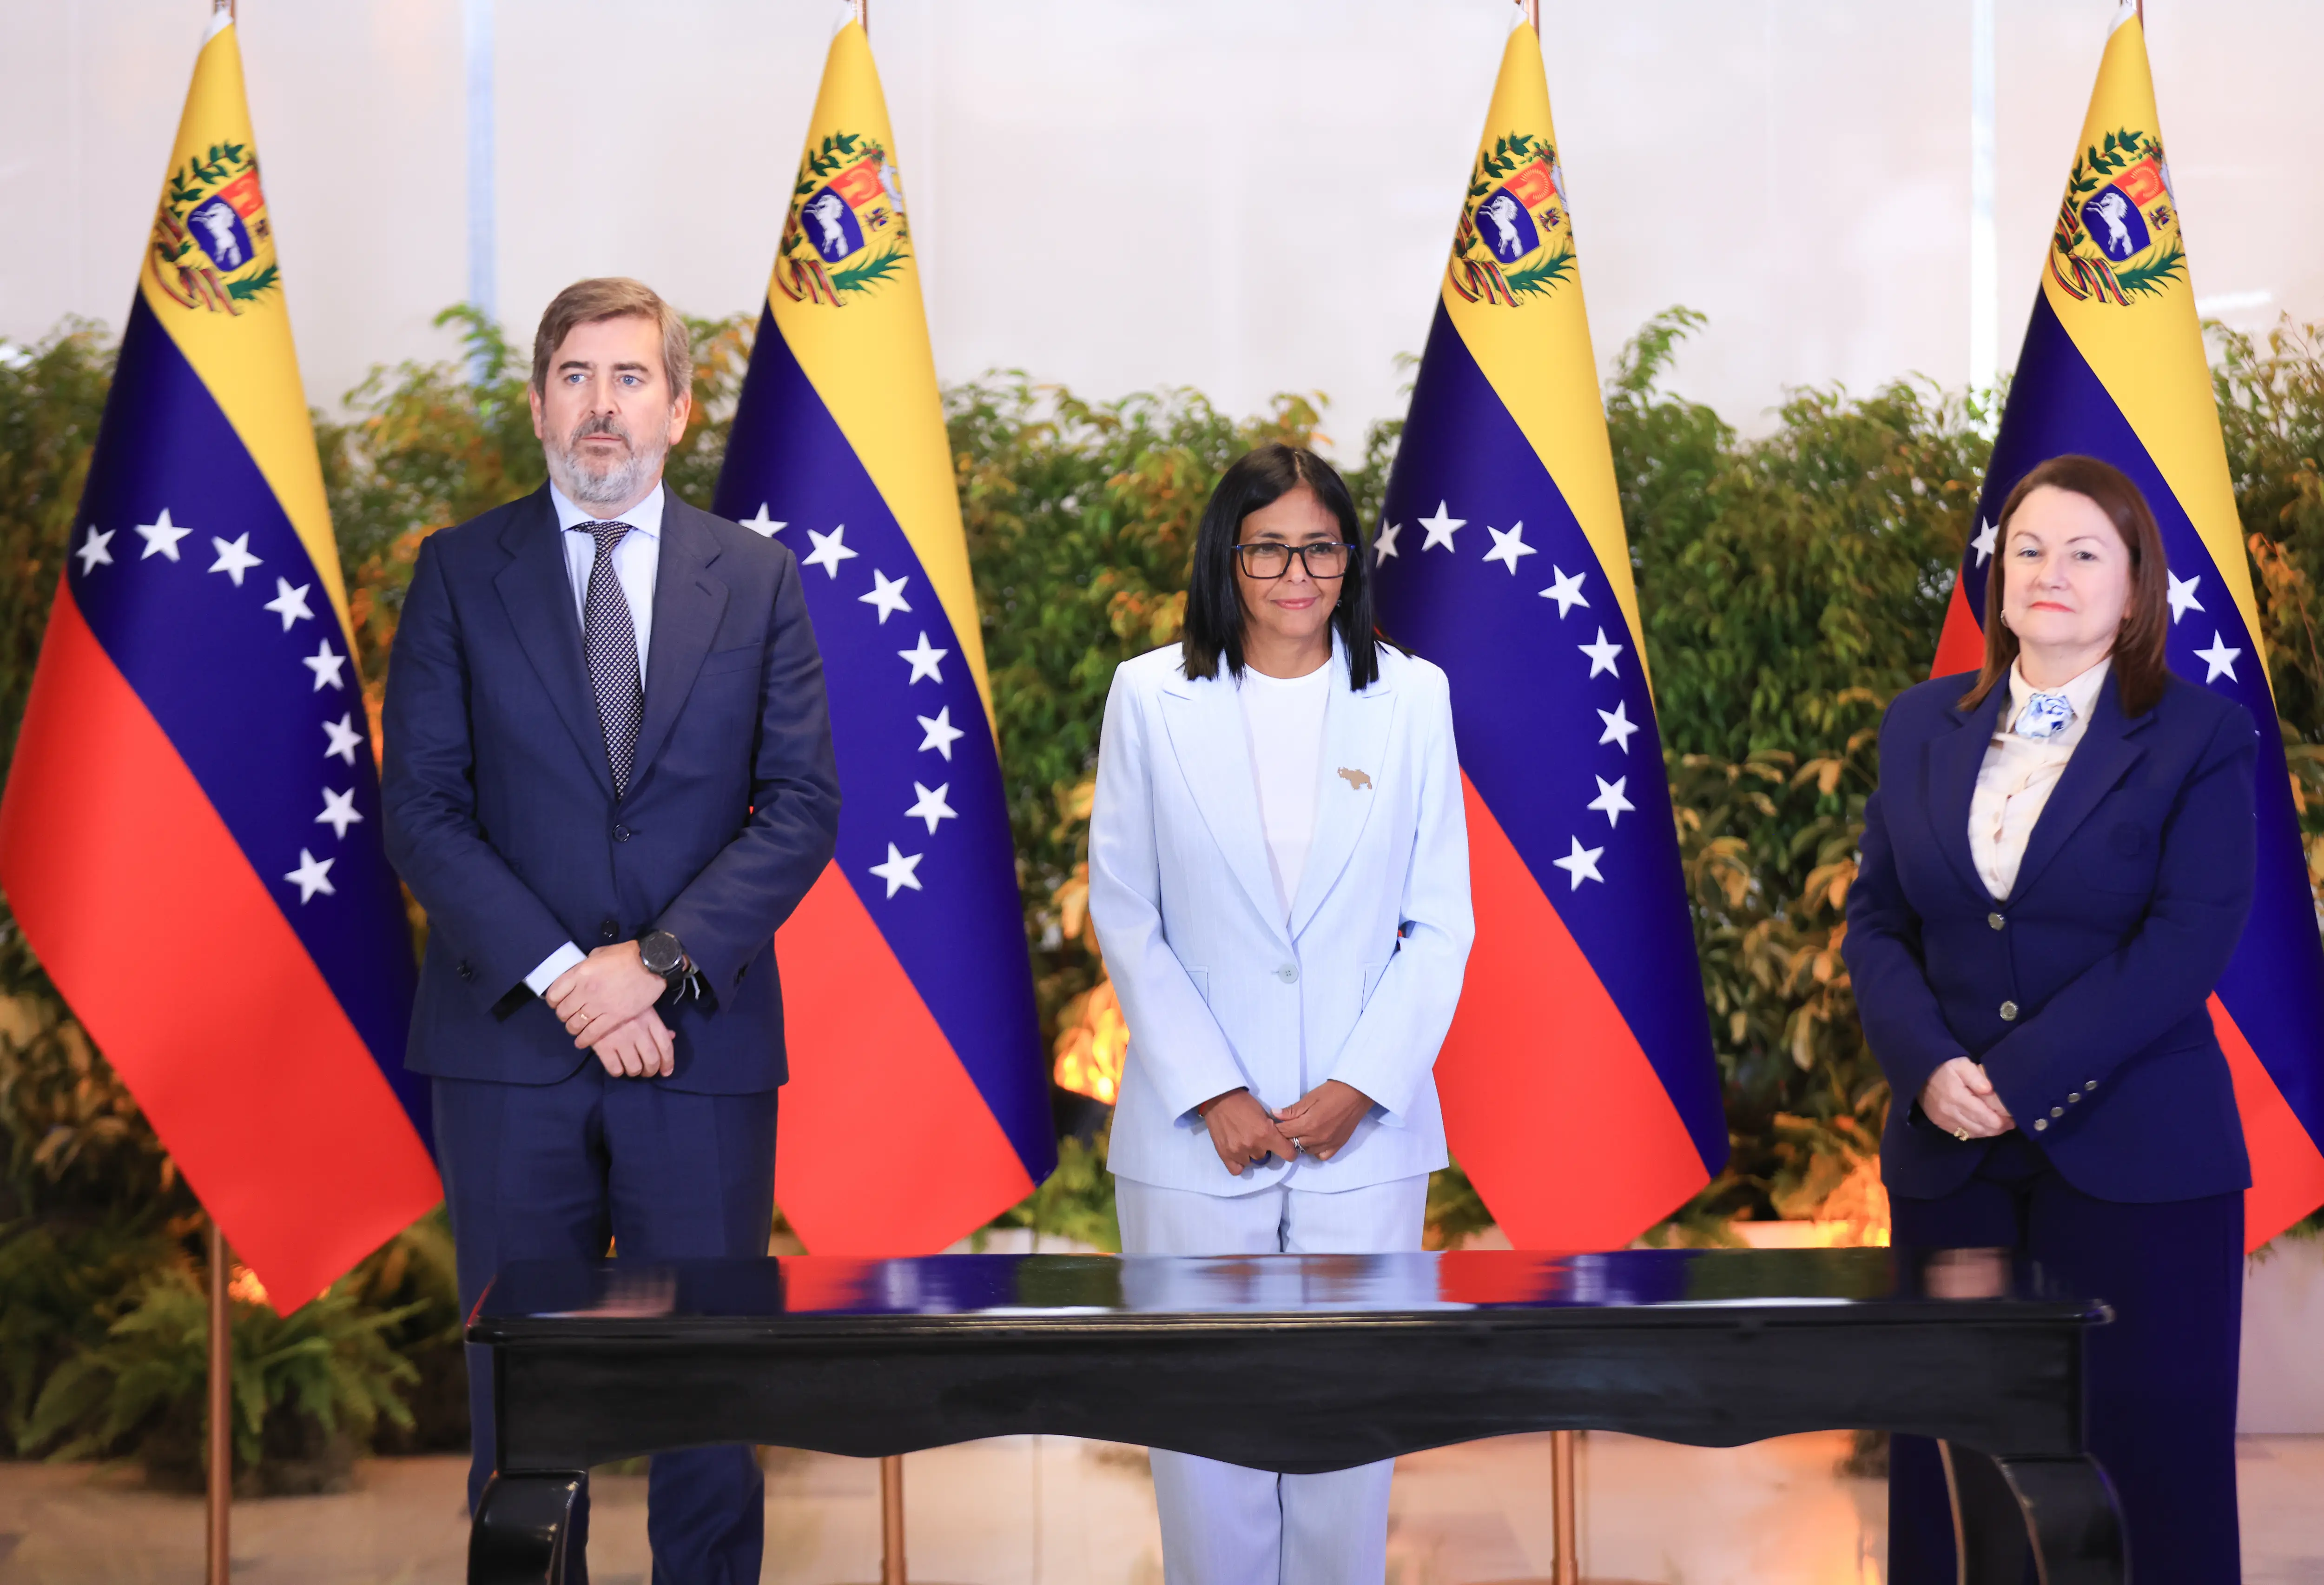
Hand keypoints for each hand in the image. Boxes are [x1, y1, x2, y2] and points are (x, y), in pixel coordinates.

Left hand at [547, 942, 667, 1049]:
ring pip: (575, 1024)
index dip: (553, 1002)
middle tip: (570, 1016)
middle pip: (563, 1012)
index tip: (557, 1004)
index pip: (554, 994)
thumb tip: (580, 973)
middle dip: (564, 1016)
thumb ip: (586, 964)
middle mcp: (586, 990)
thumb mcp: (600, 953)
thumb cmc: (627, 955)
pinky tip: (582, 1042)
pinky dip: (584, 1040)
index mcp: (580, 973)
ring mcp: (600, 1005)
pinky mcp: (614, 1017)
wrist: (652, 963)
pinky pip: (592, 1033)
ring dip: (573, 1028)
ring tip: (576, 1028)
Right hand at [593, 1006, 674, 1078]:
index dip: (668, 1063)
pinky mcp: (603, 1046)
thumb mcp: (643, 1008)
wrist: (592, 998)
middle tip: (646, 1072)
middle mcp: (638, 1031)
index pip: (666, 1046)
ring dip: (635, 1072)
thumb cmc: (622, 1002)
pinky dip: (618, 1072)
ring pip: (634, 1068)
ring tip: (632, 1069)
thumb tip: (672, 1036)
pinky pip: (615, 1069)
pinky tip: (617, 1066)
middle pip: (652, 1060)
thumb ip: (657, 1023)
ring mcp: (620, 1039)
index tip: (666, 1072)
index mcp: (650, 1020)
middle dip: (651, 1071)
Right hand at [1196, 1089, 1296, 1174]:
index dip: (1289, 1152)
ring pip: (1251, 1162)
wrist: (1219, 1099)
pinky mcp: (1224, 1154)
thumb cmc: (1244, 1103)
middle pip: (1266, 1157)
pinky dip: (1239, 1163)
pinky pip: (1236, 1170)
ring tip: (1244, 1142)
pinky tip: (1238, 1153)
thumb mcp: (1264, 1113)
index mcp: (1266, 1133)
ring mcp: (1238, 1152)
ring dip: (1250, 1154)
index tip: (1286, 1149)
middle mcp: (1253, 1146)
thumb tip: (1278, 1142)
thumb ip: (1272, 1130)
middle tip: (1257, 1138)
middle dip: (1264, 1149)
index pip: (1288, 1154)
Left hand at [1272, 1080, 1373, 1161]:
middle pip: (1292, 1143)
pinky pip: (1321, 1155)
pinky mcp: (1337, 1145)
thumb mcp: (1310, 1097)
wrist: (1357, 1093)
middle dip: (1285, 1136)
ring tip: (1297, 1133)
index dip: (1276, 1128)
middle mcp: (1317, 1138)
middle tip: (1284, 1128)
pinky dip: (1314, 1150)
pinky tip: (1312, 1141)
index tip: (1272, 1124)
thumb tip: (1275, 1114)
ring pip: (1305, 1151)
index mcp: (1308, 1124)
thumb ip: (1292, 1110)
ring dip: (1298, 1143)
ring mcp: (1328, 1144)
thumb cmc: (1332, 1092)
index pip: (1284, 1132)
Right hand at [1920, 1056, 2013, 1139]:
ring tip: (1999, 1125)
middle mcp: (1951, 1111)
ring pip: (1974, 1133)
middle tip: (2009, 1123)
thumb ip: (1976, 1076)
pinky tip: (1983, 1126)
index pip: (1987, 1117)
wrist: (1918, 1074)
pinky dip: (1976, 1132)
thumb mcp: (1961, 1064)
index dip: (2003, 1121)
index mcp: (1958, 1097)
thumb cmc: (1944, 1067)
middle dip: (1999, 1127)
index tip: (2013, 1117)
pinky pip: (1963, 1133)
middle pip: (1983, 1128)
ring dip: (1989, 1131)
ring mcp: (1945, 1120)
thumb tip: (1990, 1089)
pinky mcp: (1941, 1123)